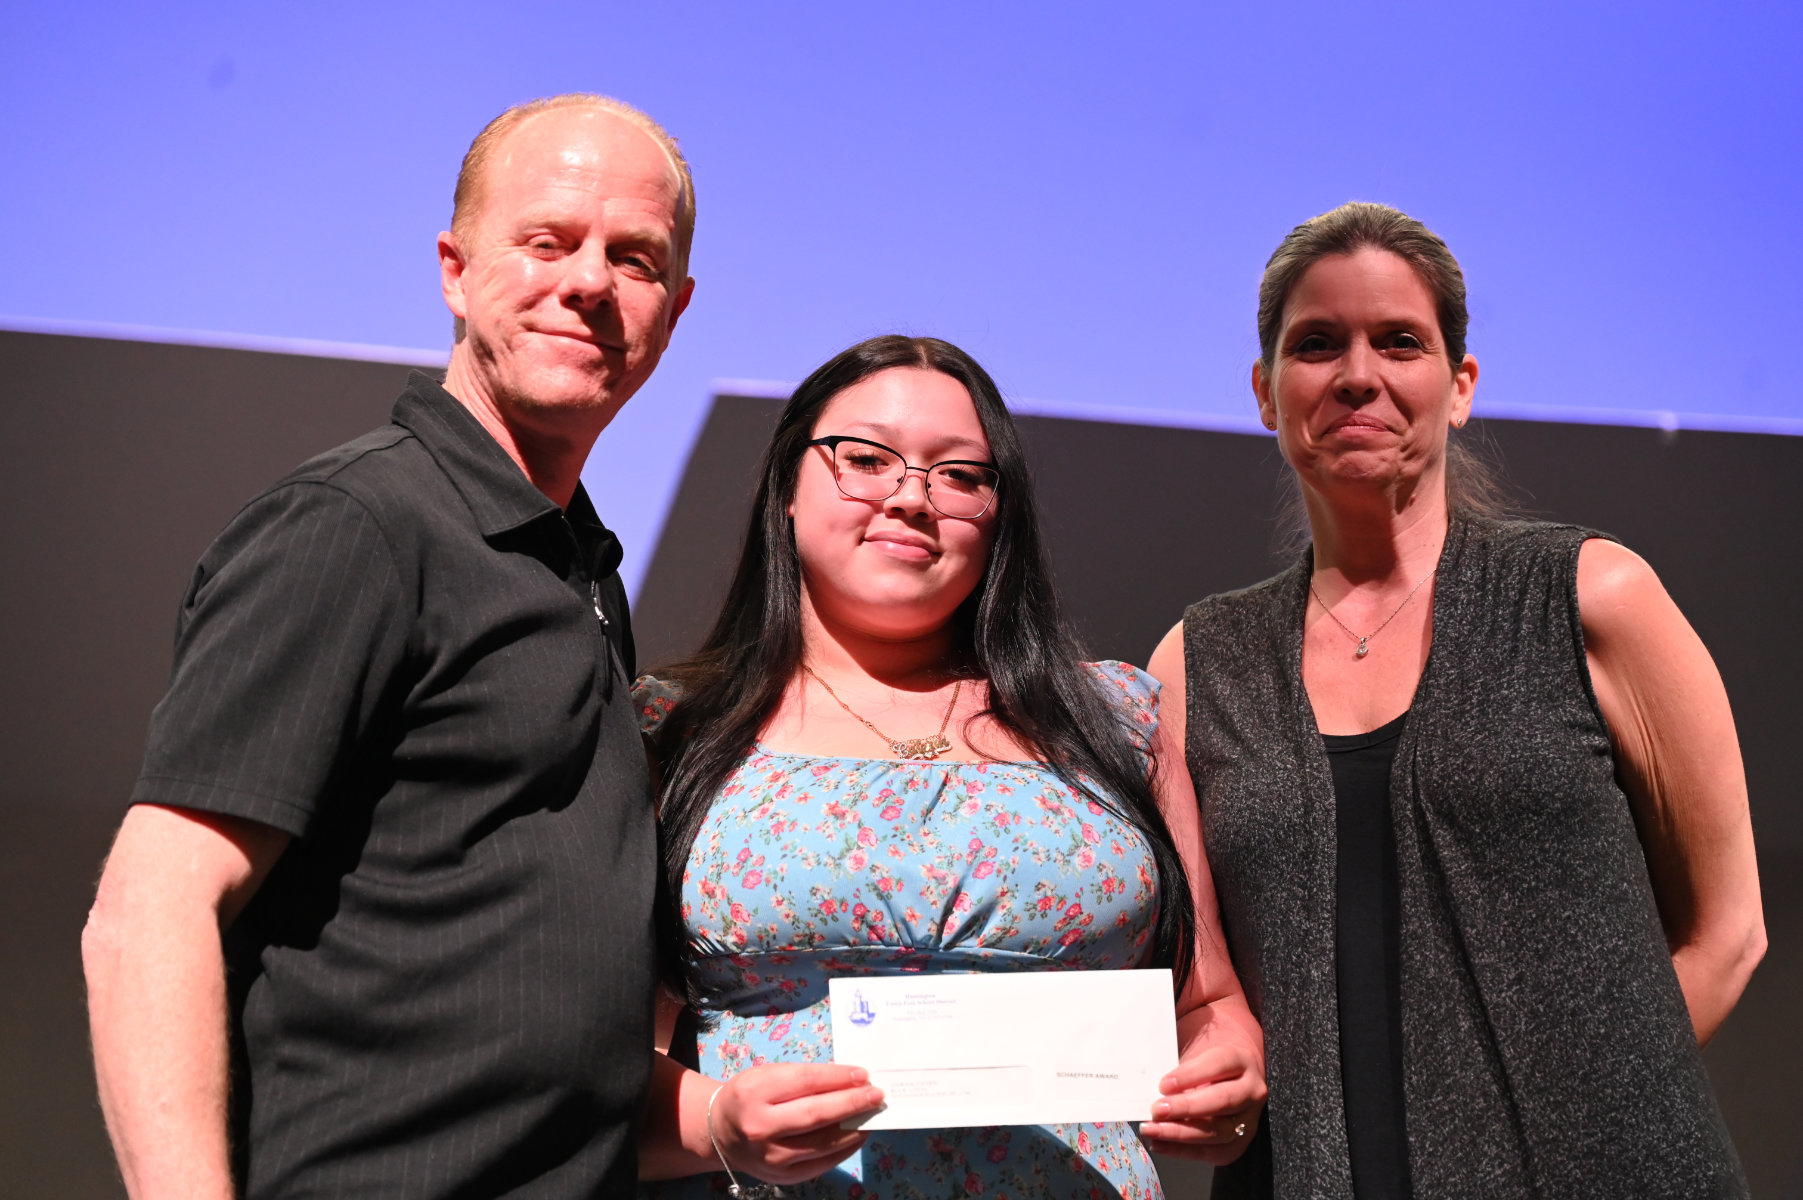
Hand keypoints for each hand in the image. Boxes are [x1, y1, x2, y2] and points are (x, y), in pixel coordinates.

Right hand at [708, 1063, 885, 1184]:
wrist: (721, 1133)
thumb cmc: (750, 1097)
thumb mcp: (767, 1076)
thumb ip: (804, 1078)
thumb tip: (850, 1081)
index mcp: (754, 1092)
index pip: (805, 1081)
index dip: (837, 1077)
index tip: (863, 1074)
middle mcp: (760, 1126)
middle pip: (815, 1113)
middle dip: (851, 1103)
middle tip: (877, 1094)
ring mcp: (771, 1156)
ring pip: (822, 1143)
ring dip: (854, 1128)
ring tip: (872, 1114)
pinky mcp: (782, 1176)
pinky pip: (821, 1163)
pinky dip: (844, 1149)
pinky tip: (858, 1135)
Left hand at [1139, 1043, 1266, 1164]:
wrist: (1230, 1080)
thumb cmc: (1206, 1066)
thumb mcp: (1195, 1056)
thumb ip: (1178, 1067)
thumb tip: (1147, 1081)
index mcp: (1241, 1061)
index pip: (1219, 1065)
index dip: (1190, 1075)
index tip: (1163, 1084)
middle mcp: (1251, 1091)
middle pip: (1223, 1100)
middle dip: (1187, 1107)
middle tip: (1157, 1110)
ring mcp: (1248, 1120)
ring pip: (1218, 1131)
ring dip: (1180, 1133)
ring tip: (1152, 1129)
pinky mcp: (1238, 1144)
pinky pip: (1210, 1152)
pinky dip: (1181, 1150)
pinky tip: (1159, 1143)